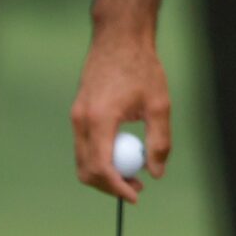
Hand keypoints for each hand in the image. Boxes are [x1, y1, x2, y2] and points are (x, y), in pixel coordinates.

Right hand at [72, 26, 170, 202]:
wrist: (119, 39)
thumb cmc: (142, 67)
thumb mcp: (160, 103)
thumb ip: (159, 140)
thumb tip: (156, 173)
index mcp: (100, 119)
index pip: (102, 167)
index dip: (118, 187)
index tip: (136, 196)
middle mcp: (81, 121)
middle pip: (87, 171)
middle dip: (110, 186)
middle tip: (137, 188)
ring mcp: (75, 118)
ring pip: (82, 161)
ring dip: (104, 174)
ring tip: (133, 174)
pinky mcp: (77, 114)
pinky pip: (84, 147)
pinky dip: (100, 158)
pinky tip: (123, 154)